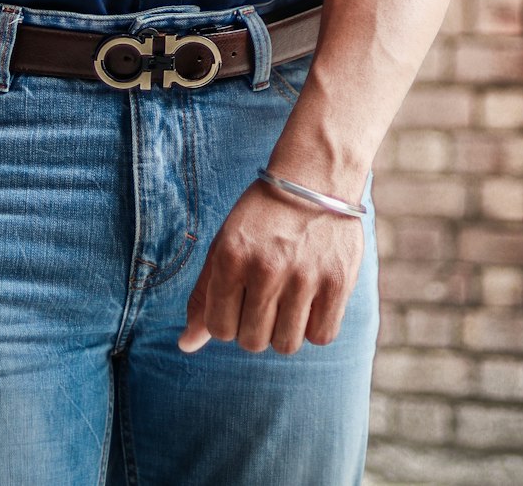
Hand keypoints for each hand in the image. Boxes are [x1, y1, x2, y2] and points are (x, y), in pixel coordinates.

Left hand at [178, 180, 364, 355]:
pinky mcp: (337, 282)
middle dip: (255, 326)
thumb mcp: (225, 243)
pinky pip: (321, 336)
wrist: (314, 177)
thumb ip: (204, 294)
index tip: (239, 300)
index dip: (228, 320)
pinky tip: (311, 300)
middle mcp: (265, 269)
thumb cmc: (263, 216)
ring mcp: (303, 277)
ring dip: (285, 329)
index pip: (219, 328)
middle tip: (266, 296)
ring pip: (286, 344)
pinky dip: (315, 326)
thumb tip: (185, 345)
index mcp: (231, 257)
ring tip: (289, 298)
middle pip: (252, 341)